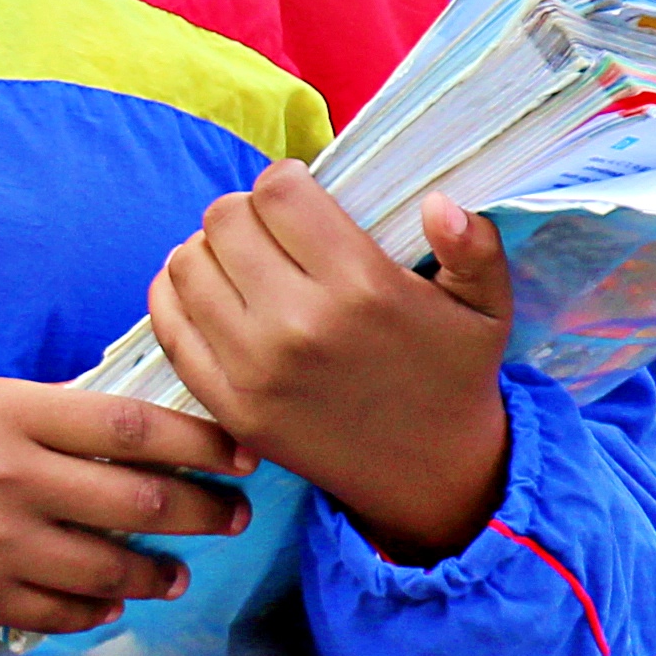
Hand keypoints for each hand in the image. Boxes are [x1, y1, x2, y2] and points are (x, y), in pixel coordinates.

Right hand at [0, 377, 252, 634]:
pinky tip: (112, 604)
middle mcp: (12, 478)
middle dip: (203, 512)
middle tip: (235, 516)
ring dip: (158, 572)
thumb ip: (42, 415)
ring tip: (178, 573)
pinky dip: (95, 612)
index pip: (135, 426)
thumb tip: (123, 434)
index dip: (203, 442)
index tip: (243, 451)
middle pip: (139, 500)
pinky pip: (58, 613)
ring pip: (109, 567)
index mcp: (12, 412)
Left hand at [147, 175, 516, 565]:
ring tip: (242, 260)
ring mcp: (254, 368)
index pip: (278, 192)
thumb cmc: (454, 377)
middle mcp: (299, 324)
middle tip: (271, 229)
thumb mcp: (487, 308)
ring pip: (186, 263)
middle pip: (224, 220)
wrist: (429, 475)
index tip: (302, 196)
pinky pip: (168, 323)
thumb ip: (475, 247)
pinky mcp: (228, 403)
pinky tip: (209, 290)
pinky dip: (176, 294)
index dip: (286, 180)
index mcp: (362, 287)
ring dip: (209, 250)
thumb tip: (436, 202)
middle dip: (246, 211)